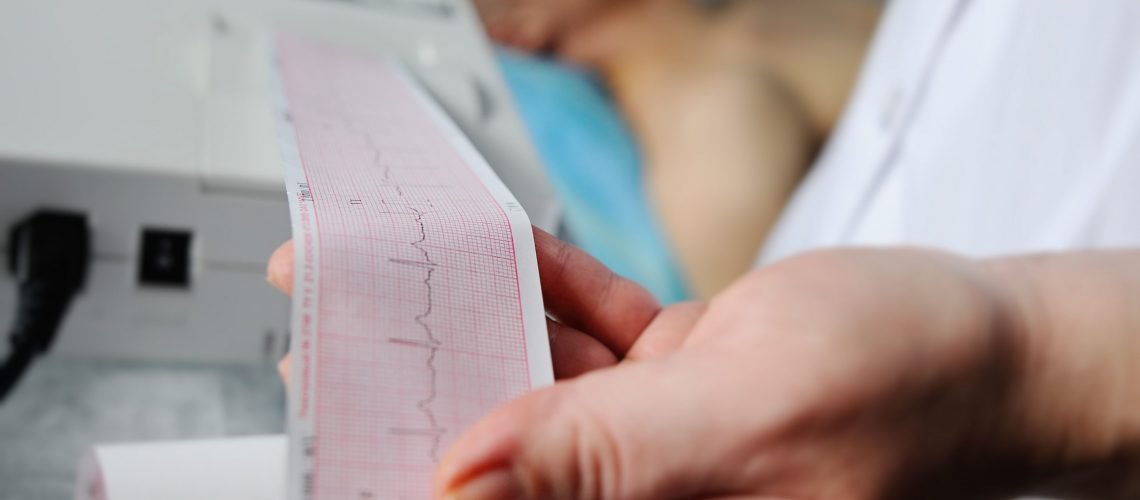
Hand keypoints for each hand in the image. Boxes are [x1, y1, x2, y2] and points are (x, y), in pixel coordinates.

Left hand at [268, 233, 1139, 498]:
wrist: (989, 340)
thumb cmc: (912, 388)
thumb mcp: (749, 413)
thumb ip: (605, 454)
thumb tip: (461, 480)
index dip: (411, 465)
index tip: (331, 415)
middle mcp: (648, 494)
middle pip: (505, 447)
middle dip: (425, 384)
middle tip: (341, 331)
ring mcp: (661, 440)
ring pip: (542, 385)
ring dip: (476, 323)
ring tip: (400, 279)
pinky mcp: (680, 383)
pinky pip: (594, 332)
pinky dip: (551, 290)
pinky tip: (502, 258)